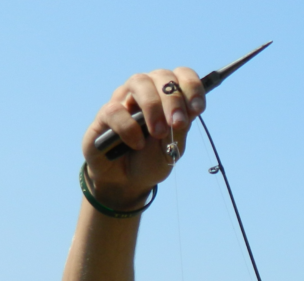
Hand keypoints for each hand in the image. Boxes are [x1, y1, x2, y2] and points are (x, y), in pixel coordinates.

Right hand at [81, 67, 205, 208]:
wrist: (125, 181)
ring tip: (159, 133)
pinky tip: (136, 144)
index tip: (198, 109)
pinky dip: (128, 127)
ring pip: (138, 82)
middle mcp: (146, 90)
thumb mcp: (171, 150)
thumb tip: (188, 112)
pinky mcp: (105, 114)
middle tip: (178, 124)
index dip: (192, 87)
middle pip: (162, 76)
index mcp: (167, 96)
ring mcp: (124, 99)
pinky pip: (116, 110)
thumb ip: (180, 131)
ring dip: (152, 107)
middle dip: (173, 100)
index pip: (181, 76)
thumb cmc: (150, 160)